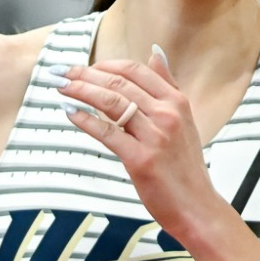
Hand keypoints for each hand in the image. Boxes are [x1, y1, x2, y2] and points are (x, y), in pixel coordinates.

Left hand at [51, 47, 221, 240]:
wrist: (196, 207)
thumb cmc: (185, 168)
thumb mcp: (184, 120)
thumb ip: (168, 85)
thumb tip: (156, 53)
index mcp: (176, 102)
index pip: (135, 71)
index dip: (105, 64)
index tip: (85, 66)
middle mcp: (167, 114)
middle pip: (119, 82)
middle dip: (85, 74)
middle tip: (64, 73)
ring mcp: (155, 136)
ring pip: (111, 102)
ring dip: (81, 91)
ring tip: (62, 87)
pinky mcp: (141, 159)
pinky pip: (107, 132)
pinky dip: (85, 120)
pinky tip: (71, 113)